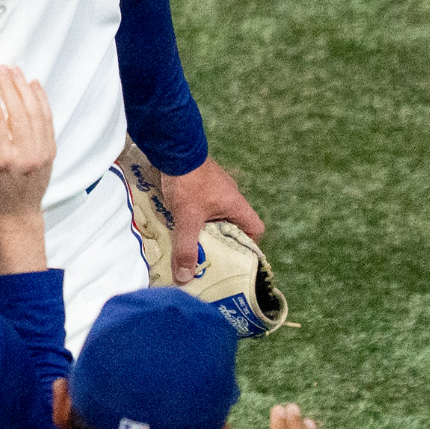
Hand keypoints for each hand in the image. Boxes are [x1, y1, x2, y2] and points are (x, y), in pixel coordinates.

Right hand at [0, 67, 54, 273]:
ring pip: (36, 113)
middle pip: (19, 111)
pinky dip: (42, 101)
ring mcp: (41, 154)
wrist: (15, 215)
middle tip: (1, 69)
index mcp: (1, 160)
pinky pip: (48, 121)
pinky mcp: (50, 153)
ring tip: (16, 72)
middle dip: (10, 86)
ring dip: (26, 89)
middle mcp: (25, 155)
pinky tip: (34, 86)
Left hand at [162, 155, 263, 283]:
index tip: (233, 259)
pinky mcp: (201, 183)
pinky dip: (195, 217)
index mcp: (237, 206)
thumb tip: (185, 279)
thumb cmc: (188, 183)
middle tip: (209, 258)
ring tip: (192, 245)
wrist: (174, 149)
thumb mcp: (187, 219)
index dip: (249, 246)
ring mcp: (216, 189)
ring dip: (206, 229)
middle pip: (234, 226)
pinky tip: (180, 224)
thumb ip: (186, 248)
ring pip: (216, 216)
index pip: (255, 230)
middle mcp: (231, 197)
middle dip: (222, 242)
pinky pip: (204, 206)